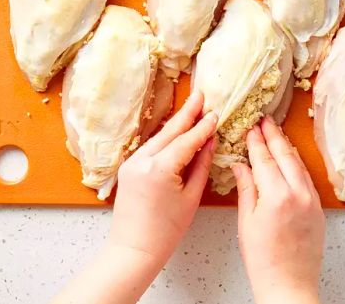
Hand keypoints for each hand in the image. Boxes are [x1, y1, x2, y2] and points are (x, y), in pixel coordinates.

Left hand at [110, 90, 216, 266]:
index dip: (203, 127)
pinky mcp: (128, 168)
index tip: (216, 114)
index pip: (187, 141)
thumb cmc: (166, 231)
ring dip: (176, 124)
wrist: (133, 250)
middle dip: (187, 113)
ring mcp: (132, 163)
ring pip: (159, 137)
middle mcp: (142, 160)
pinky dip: (165, 139)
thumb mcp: (191, 197)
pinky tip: (176, 132)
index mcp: (160, 168)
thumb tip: (210, 142)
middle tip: (201, 95)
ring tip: (192, 110)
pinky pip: (150, 147)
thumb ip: (201, 166)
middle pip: (170, 131)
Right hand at [232, 117, 324, 303]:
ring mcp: (312, 200)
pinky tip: (289, 158)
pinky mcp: (318, 207)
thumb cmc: (264, 260)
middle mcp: (298, 194)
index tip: (250, 128)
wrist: (289, 285)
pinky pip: (307, 177)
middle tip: (264, 121)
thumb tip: (240, 165)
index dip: (256, 142)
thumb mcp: (246, 221)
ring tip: (276, 133)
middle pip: (284, 155)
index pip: (264, 160)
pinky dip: (296, 163)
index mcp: (276, 196)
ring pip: (298, 164)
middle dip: (273, 136)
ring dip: (286, 146)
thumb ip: (246, 188)